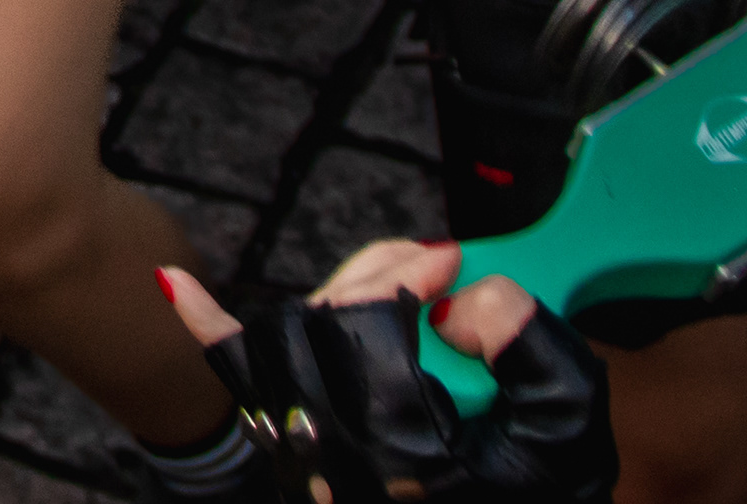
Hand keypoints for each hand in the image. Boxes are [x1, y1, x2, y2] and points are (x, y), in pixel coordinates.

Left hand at [161, 245, 614, 503]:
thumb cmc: (537, 485)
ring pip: (282, 338)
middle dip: (376, 277)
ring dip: (339, 290)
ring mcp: (305, 462)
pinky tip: (177, 289)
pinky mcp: (293, 451)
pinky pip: (241, 380)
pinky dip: (215, 329)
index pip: (365, 332)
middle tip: (435, 264)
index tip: (453, 266)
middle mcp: (335, 465)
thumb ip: (529, 344)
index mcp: (400, 460)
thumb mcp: (569, 421)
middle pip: (316, 326)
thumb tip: (455, 301)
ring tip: (401, 282)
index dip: (406, 280)